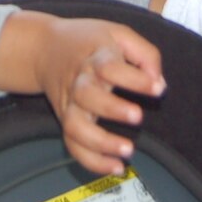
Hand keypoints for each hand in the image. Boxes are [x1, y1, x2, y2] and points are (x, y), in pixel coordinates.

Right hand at [0, 13, 166, 177]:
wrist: (43, 48)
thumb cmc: (88, 42)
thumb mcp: (119, 34)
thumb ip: (145, 54)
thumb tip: (159, 82)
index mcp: (94, 56)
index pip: (110, 66)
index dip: (134, 78)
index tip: (158, 88)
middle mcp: (79, 81)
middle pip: (88, 96)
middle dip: (112, 109)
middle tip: (137, 116)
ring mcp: (70, 103)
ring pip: (76, 126)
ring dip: (100, 142)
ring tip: (127, 150)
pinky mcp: (65, 120)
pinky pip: (73, 145)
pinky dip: (91, 161)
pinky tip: (115, 167)